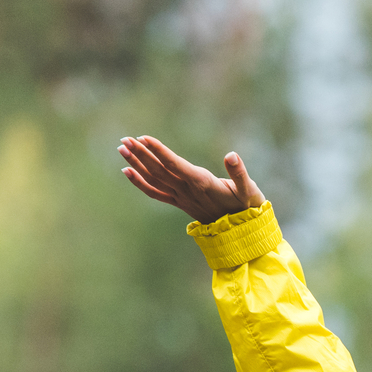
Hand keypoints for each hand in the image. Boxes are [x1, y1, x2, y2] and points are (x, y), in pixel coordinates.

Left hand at [118, 136, 264, 223]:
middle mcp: (187, 191)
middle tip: (124, 139)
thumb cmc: (247, 207)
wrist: (242, 233)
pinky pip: (155, 193)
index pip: (175, 165)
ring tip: (122, 148)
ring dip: (137, 164)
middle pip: (159, 170)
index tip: (143, 138)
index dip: (159, 151)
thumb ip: (240, 174)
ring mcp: (181, 198)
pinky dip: (140, 182)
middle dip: (141, 154)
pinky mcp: (179, 202)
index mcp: (202, 183)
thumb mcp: (249, 190)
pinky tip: (127, 171)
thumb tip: (232, 155)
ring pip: (154, 179)